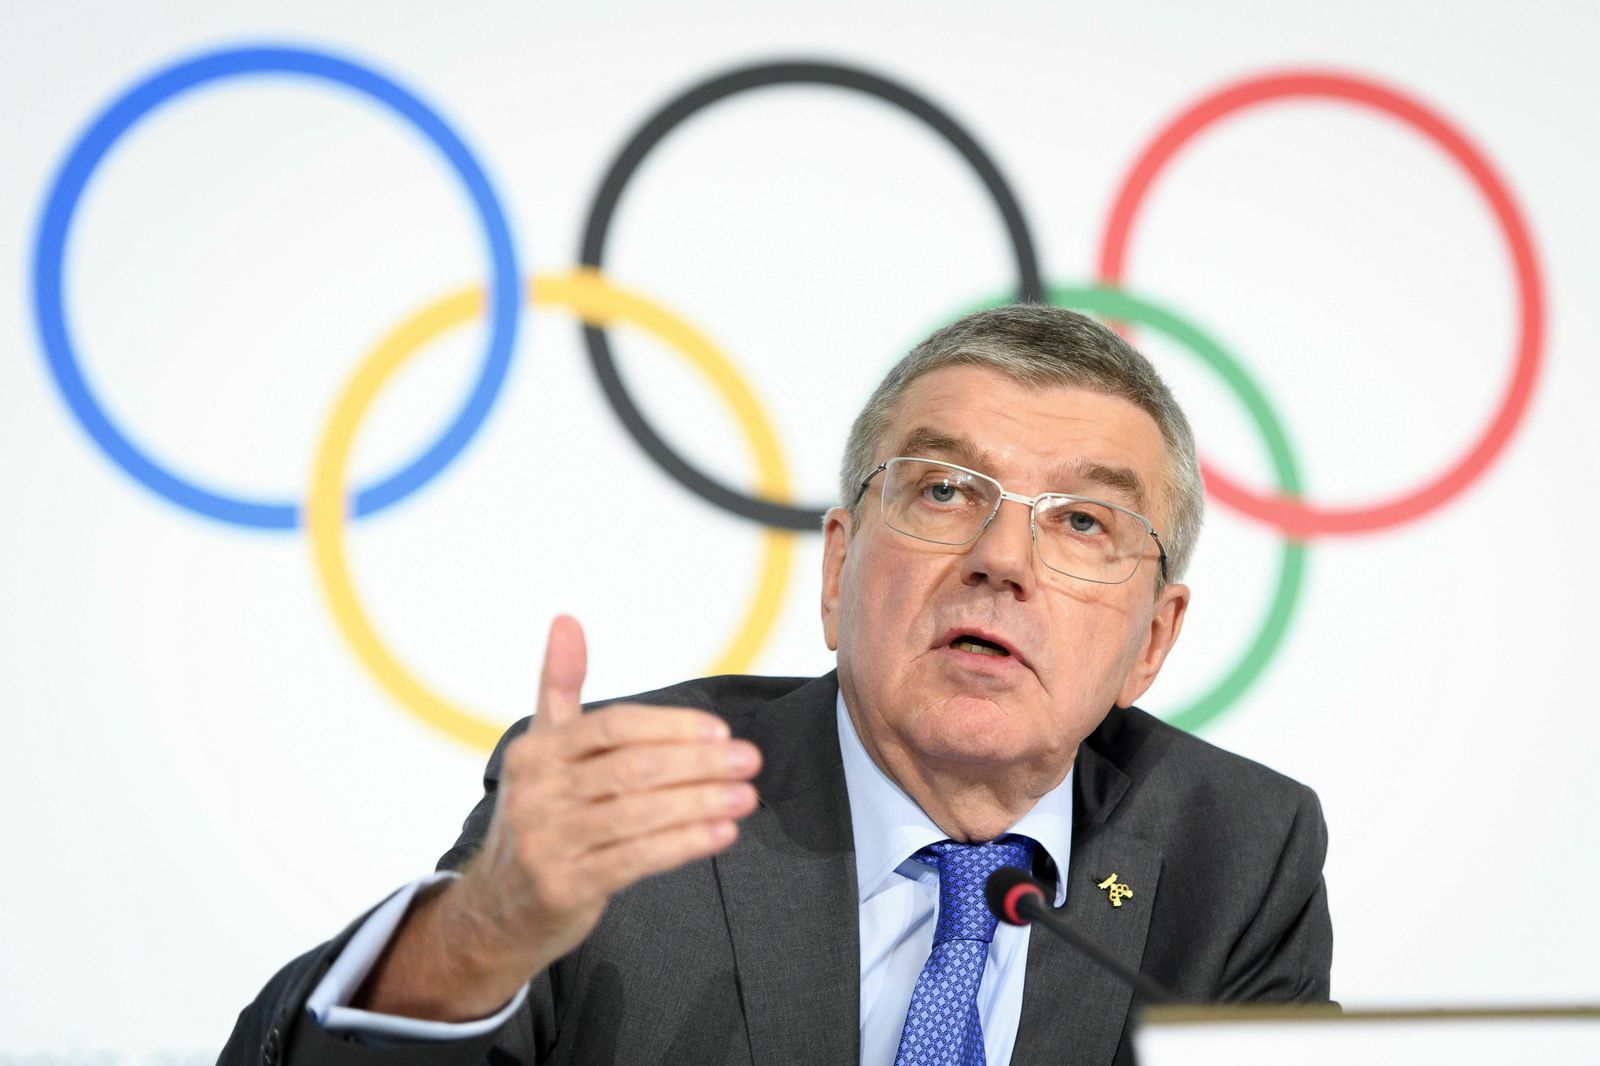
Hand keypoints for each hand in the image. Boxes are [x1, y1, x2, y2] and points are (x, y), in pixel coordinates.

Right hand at [356, 615, 760, 1019]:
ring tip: (746, 796)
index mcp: (535, 752)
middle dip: (698, 763)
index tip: (720, 730)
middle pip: (631, 768)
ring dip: (701, 803)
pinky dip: (684, 844)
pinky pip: (636, 859)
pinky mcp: (564, 887)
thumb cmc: (539, 817)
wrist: (497, 908)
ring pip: (638, 814)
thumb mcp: (541, 749)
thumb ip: (560, 685)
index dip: (671, 726)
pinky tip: (722, 834)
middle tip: (749, 760)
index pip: (613, 726)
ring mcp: (547, 842)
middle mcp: (536, 794)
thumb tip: (566, 619)